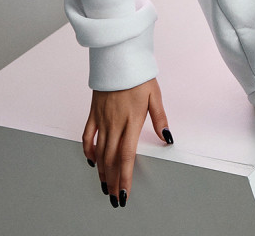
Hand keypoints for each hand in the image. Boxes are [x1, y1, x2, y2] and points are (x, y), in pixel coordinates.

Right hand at [82, 77, 171, 207]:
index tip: (124, 193)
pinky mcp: (93, 112)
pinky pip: (87, 136)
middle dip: (113, 180)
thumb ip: (159, 118)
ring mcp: (102, 118)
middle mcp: (115, 123)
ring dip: (102, 171)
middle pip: (111, 159)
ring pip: (99, 151)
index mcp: (131, 120)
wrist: (118, 57)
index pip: (126, 156)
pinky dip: (88, 150)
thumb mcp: (154, 95)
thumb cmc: (138, 75)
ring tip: (104, 185)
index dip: (124, 177)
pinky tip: (92, 160)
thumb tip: (167, 137)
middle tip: (114, 196)